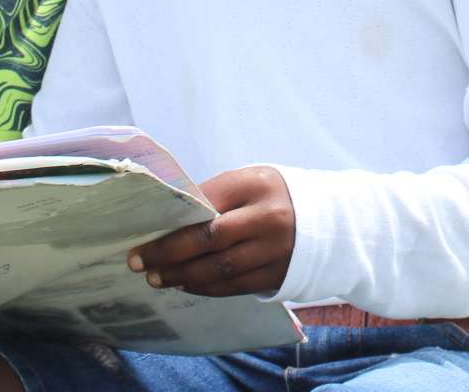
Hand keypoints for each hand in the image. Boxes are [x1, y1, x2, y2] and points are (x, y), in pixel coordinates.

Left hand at [126, 166, 294, 297]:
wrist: (329, 222)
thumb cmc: (274, 195)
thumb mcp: (248, 181)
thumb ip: (214, 195)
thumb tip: (169, 217)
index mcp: (257, 186)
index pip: (205, 207)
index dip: (172, 225)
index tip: (141, 236)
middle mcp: (268, 220)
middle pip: (210, 241)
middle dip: (169, 254)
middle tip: (139, 263)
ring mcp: (275, 251)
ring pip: (220, 270)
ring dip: (183, 276)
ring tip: (157, 278)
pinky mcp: (277, 276)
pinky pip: (235, 287)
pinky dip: (207, 288)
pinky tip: (186, 284)